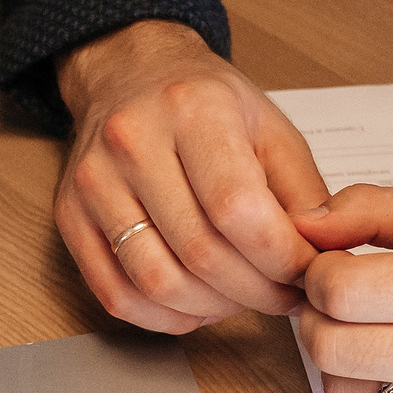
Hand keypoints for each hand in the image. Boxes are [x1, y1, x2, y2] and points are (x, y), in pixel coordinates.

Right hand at [53, 20, 329, 331]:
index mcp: (192, 109)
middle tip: (283, 297)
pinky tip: (197, 305)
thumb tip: (322, 258)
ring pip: (157, 283)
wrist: (128, 75)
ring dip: (212, 310)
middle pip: (200, 253)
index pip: (238, 209)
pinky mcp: (69, 217)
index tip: (306, 273)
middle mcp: (132, 141)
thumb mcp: (271, 126)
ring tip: (242, 299)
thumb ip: (304, 193)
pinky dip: (165, 318)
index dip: (281, 259)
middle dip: (256, 292)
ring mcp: (93, 182)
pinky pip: (116, 295)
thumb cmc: (203, 103)